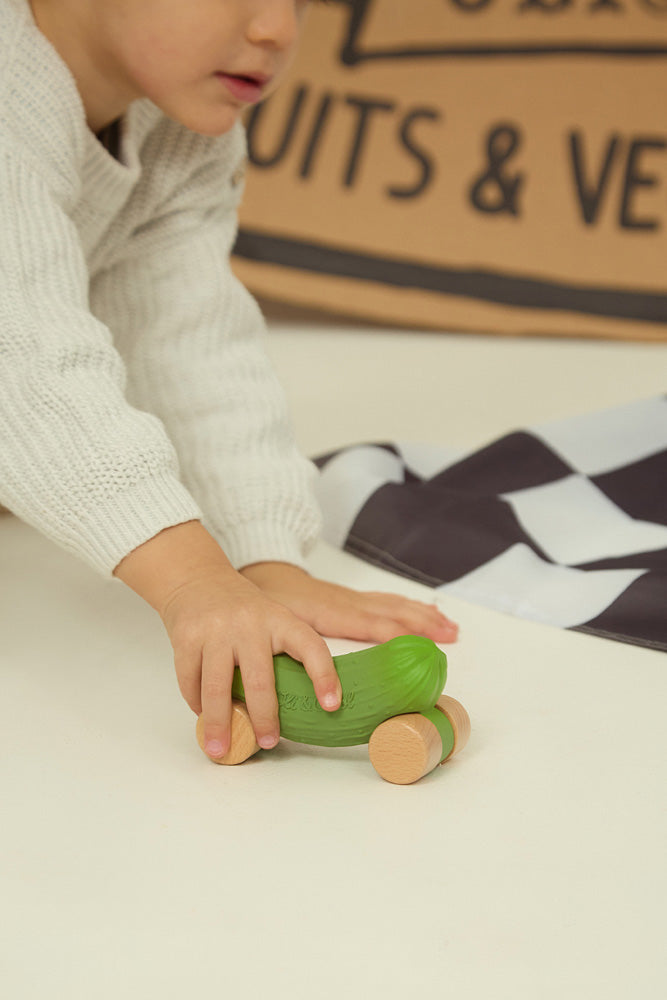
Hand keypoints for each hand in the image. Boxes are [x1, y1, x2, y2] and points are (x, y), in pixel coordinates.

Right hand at [113, 523, 341, 758]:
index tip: (331, 705)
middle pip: (259, 680)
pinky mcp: (187, 637)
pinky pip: (191, 681)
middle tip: (268, 742)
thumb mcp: (272, 619)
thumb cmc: (242, 610)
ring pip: (217, 688)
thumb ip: (282, 653)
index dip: (324, 676)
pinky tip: (202, 714)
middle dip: (264, 718)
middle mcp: (250, 624)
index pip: (310, 647)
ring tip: (220, 748)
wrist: (197, 579)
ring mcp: (216, 630)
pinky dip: (196, 703)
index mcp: (280, 620)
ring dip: (219, 723)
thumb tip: (298, 709)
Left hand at [240, 563, 457, 644]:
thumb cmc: (272, 600)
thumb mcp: (279, 627)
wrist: (268, 572)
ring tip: (450, 627)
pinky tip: (422, 611)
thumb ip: (293, 652)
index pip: (374, 626)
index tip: (422, 649)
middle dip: (424, 626)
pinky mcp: (353, 598)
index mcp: (334, 614)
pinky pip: (388, 601)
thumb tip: (306, 683)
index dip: (398, 638)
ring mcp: (354, 599)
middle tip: (452, 637)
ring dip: (424, 616)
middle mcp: (350, 604)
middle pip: (394, 614)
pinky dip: (410, 607)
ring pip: (396, 606)